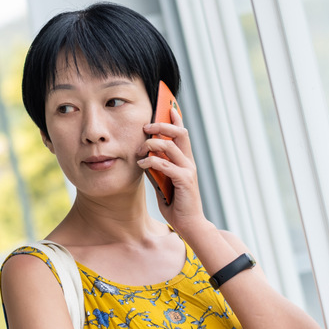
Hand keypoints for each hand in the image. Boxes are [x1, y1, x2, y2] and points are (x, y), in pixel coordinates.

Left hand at [137, 106, 206, 234]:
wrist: (189, 223)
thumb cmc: (176, 203)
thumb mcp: (163, 182)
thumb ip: (157, 168)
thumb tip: (144, 156)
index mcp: (185, 160)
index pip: (181, 134)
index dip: (176, 118)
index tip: (167, 104)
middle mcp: (189, 162)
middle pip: (179, 133)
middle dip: (162, 124)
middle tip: (146, 125)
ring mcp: (188, 170)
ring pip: (171, 146)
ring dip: (152, 144)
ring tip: (140, 148)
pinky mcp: (184, 181)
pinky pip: (165, 165)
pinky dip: (151, 161)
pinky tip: (141, 164)